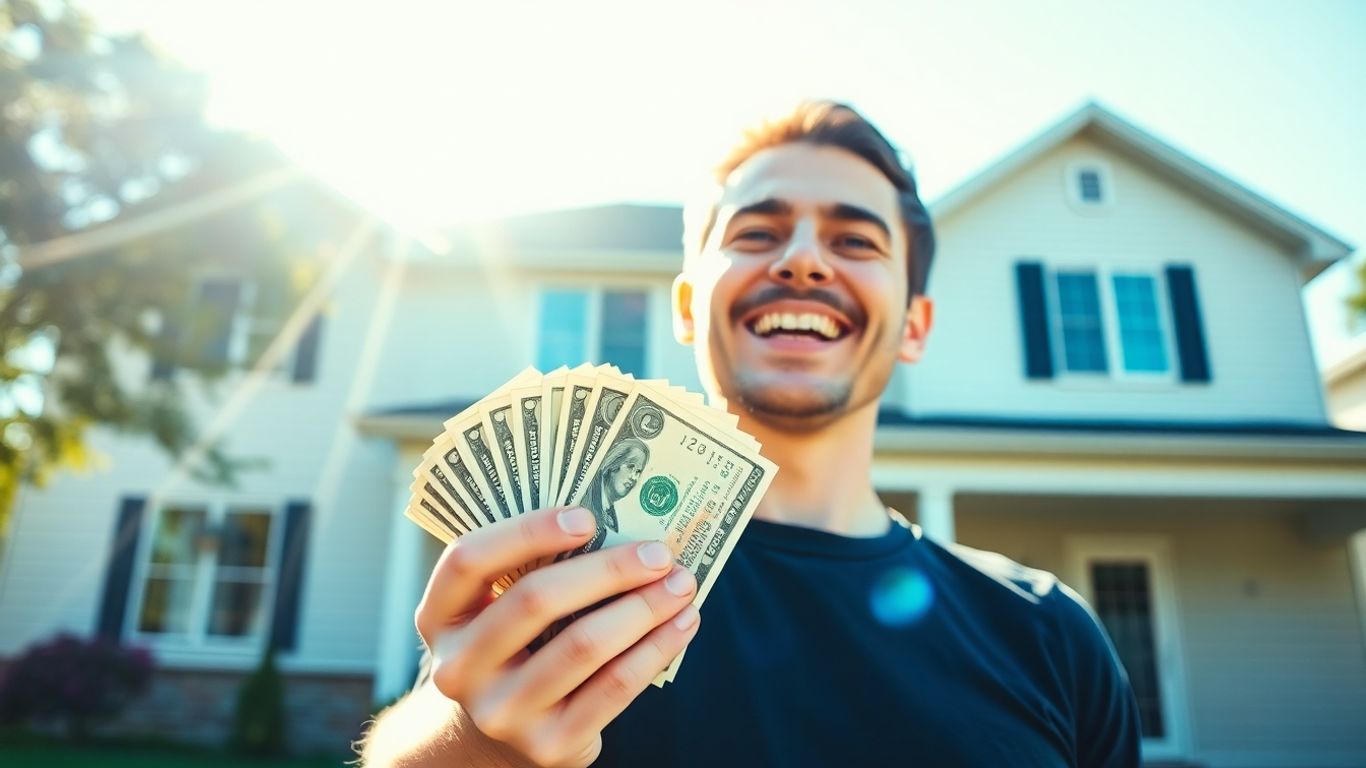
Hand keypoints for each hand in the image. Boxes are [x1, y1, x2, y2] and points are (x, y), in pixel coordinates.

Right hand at [415, 505, 700, 767]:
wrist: (497, 738)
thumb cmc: (513, 647)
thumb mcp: (496, 611)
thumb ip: (532, 571)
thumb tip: (624, 528)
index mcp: (439, 616)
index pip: (468, 561)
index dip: (526, 531)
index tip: (587, 517)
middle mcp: (458, 667)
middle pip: (536, 600)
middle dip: (609, 569)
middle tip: (659, 551)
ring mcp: (501, 711)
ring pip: (583, 645)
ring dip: (644, 608)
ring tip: (681, 584)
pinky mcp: (547, 744)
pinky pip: (613, 687)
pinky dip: (656, 649)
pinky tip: (682, 624)